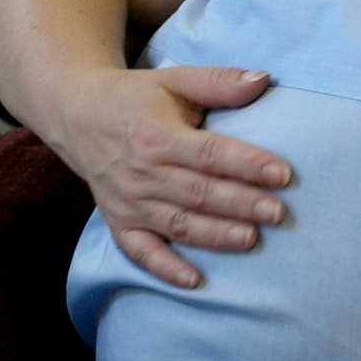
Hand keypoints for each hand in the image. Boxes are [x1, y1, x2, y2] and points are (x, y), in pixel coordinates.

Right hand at [57, 64, 292, 287]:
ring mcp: (129, 202)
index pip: (210, 154)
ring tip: (251, 240)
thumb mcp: (174, 80)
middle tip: (278, 213)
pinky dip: (166, 269)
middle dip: (240, 204)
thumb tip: (264, 79)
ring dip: (214, 235)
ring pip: (177, 224)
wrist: (77, 115)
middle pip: (198, 192)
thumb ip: (219, 83)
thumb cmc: (136, 98)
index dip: (247, 164)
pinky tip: (196, 281)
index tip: (283, 174)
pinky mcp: (119, 222)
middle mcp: (141, 172)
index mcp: (157, 135)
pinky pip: (141, 251)